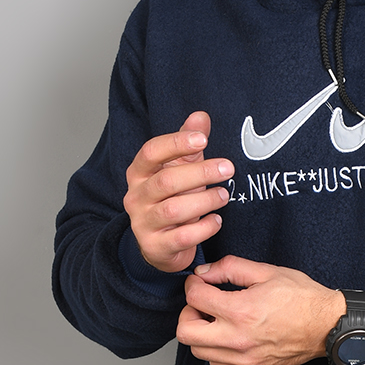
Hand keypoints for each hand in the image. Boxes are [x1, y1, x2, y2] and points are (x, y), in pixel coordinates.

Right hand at [123, 112, 233, 272]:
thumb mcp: (180, 168)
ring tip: (224, 195)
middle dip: (200, 173)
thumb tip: (200, 116)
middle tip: (228, 168)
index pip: (151, 152)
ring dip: (204, 200)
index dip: (176, 143)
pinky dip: (203, 228)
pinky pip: (182, 238)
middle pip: (166, 181)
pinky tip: (217, 220)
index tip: (203, 139)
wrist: (160, 244)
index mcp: (139, 173)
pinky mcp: (156, 247)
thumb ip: (189, 143)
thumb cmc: (172, 198)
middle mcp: (136, 197)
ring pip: (173, 210)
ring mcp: (143, 224)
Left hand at [177, 256, 344, 364]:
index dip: (192, 285)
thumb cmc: (303, 298)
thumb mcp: (267, 271)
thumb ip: (230, 268)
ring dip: (200, 333)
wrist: (327, 325)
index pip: (195, 298)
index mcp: (241, 311)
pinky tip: (228, 335)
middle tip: (201, 303)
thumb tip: (204, 272)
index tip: (199, 282)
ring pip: (198, 352)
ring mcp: (244, 359)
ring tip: (216, 320)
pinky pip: (217, 364)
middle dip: (188, 313)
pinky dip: (215, 350)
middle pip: (186, 332)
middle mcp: (238, 339)